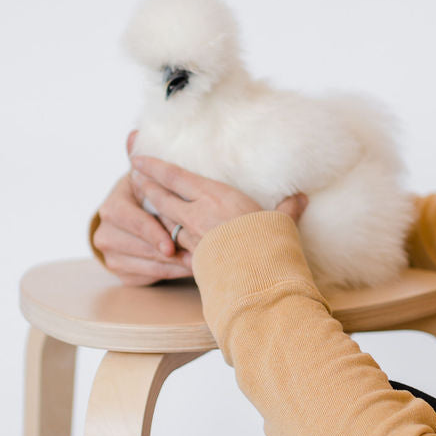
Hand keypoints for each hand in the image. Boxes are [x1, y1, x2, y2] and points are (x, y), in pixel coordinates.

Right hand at [92, 131, 194, 285]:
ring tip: (197, 265)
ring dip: (170, 267)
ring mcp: (111, 254)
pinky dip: (167, 275)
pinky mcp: (122, 272)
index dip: (148, 231)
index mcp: (112, 206)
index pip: (126, 219)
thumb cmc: (153, 198)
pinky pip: (145, 277)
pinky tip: (186, 271)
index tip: (170, 245)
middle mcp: (104, 231)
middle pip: (135, 246)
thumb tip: (135, 135)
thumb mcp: (150, 179)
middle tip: (194, 258)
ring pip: (141, 264)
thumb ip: (144, 159)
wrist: (143, 223)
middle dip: (165, 253)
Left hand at [129, 154, 307, 254]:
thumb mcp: (280, 221)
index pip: (176, 177)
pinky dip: (166, 237)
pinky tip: (165, 237)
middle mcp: (197, 213)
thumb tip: (301, 199)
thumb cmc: (268, 241)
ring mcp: (192, 238)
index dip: (155, 167)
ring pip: (163, 220)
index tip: (138, 159)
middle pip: (161, 197)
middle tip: (134, 178)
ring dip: (152, 212)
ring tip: (145, 205)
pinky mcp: (193, 258)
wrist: (255, 275)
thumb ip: (287, 209)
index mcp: (215, 196)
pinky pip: (174, 243)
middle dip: (146, 186)